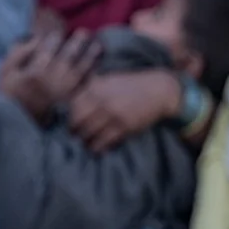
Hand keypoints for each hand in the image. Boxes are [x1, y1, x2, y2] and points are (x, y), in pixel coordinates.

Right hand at [0, 29, 99, 121]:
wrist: (16, 126)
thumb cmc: (8, 96)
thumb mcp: (5, 72)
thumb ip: (18, 53)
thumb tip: (35, 39)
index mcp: (35, 72)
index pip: (49, 49)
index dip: (55, 37)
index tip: (58, 33)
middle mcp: (52, 81)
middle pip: (69, 56)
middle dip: (77, 42)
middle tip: (84, 32)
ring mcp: (63, 93)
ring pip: (81, 70)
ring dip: (91, 56)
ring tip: (98, 45)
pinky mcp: (70, 103)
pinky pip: (85, 86)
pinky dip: (92, 75)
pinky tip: (97, 67)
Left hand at [67, 69, 182, 152]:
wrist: (158, 90)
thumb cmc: (131, 85)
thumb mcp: (109, 80)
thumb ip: (90, 88)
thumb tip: (70, 101)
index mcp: (96, 87)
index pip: (72, 107)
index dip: (69, 118)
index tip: (71, 123)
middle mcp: (102, 101)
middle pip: (77, 123)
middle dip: (74, 132)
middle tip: (76, 136)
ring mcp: (112, 115)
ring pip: (88, 135)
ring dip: (85, 142)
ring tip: (87, 143)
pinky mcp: (123, 127)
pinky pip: (103, 143)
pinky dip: (98, 148)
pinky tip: (99, 148)